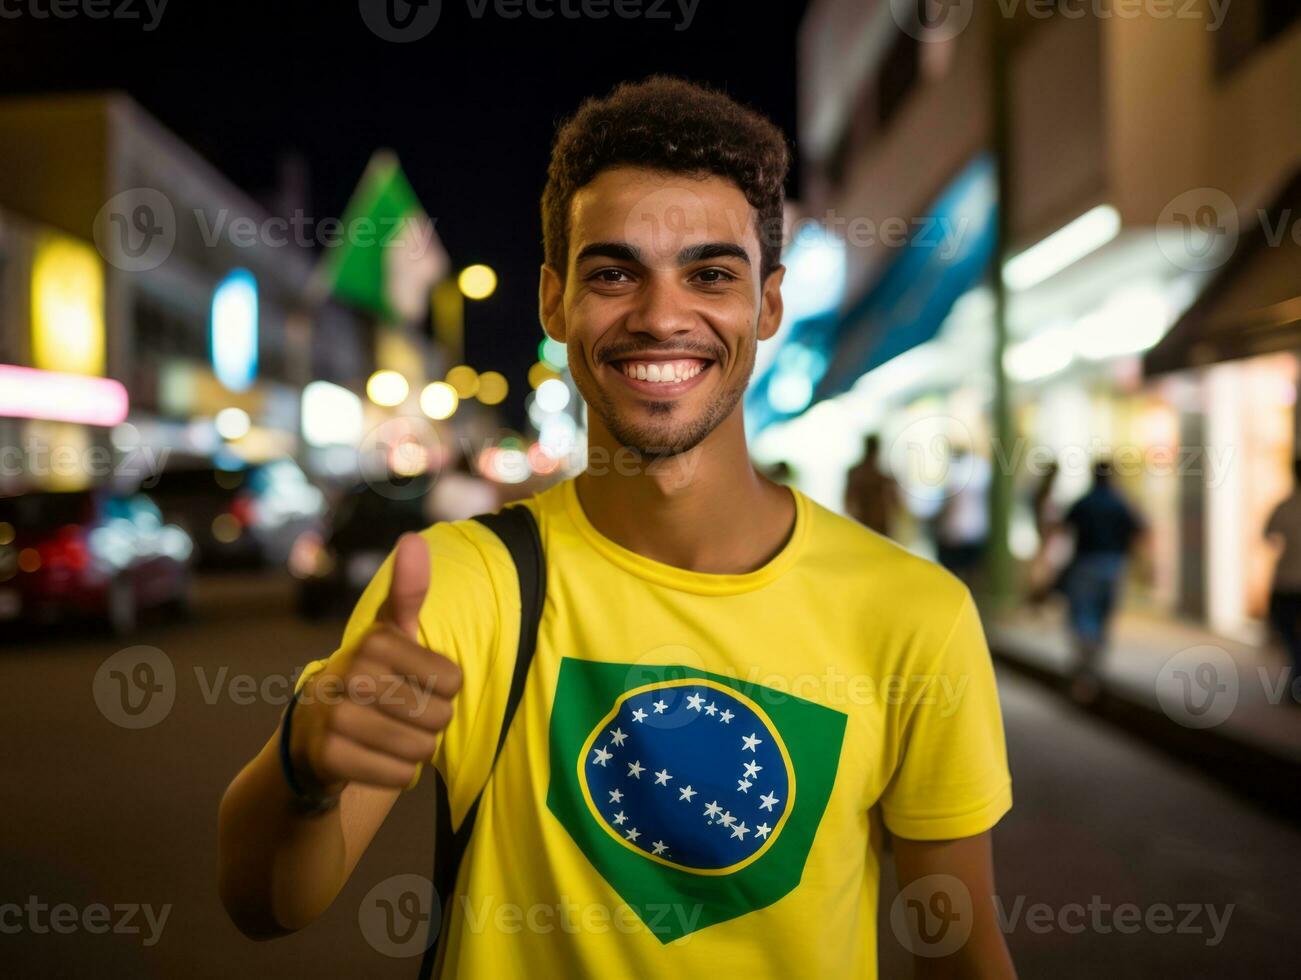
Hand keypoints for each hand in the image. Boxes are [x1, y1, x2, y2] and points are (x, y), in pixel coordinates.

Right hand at [290, 534, 461, 792]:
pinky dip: (396, 774)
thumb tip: (413, 538)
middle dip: (430, 724)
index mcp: (375, 641)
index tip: (414, 684)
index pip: (454, 681)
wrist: (311, 732)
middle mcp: (351, 673)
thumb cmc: (369, 676)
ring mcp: (335, 716)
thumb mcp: (390, 633)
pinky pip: (398, 775)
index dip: (444, 690)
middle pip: (439, 716)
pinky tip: (375, 758)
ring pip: (421, 748)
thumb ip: (408, 591)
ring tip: (390, 737)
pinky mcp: (328, 756)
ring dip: (415, 750)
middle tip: (400, 716)